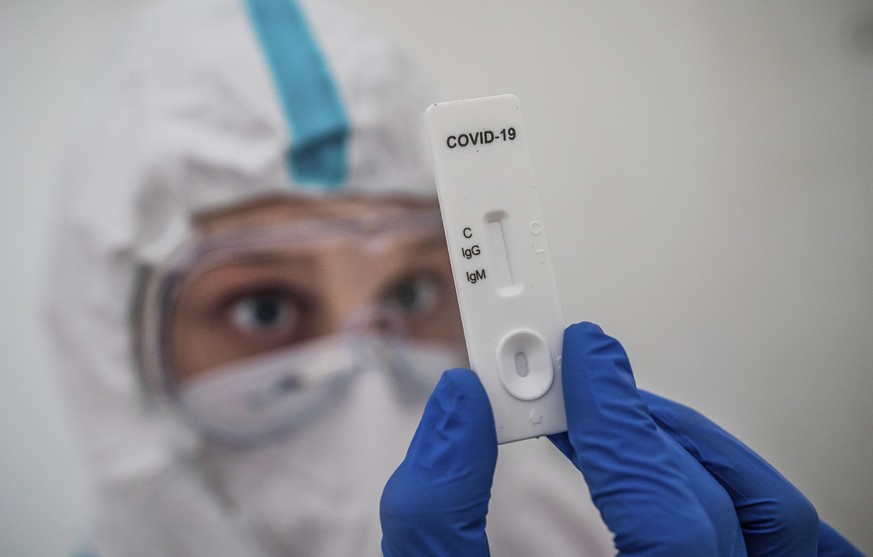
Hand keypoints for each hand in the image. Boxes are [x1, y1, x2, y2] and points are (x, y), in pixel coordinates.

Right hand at [380, 322, 862, 555]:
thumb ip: (435, 520)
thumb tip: (457, 416)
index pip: (663, 514)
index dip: (616, 417)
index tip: (578, 357)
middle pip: (704, 509)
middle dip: (633, 424)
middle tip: (573, 377)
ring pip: (763, 523)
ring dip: (686, 450)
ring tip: (623, 416)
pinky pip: (784, 546)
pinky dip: (737, 492)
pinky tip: (688, 469)